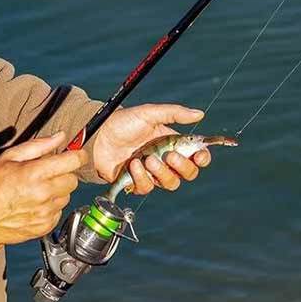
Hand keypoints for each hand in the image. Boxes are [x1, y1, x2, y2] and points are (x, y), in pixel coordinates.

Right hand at [0, 132, 87, 244]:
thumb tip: (60, 136)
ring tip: (38, 192)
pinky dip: (51, 207)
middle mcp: (44, 193)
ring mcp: (46, 211)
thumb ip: (38, 145)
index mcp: (36, 173)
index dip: (79, 156)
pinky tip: (36, 205)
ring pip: (67, 196)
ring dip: (58, 192)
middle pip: (73, 180)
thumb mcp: (10, 157)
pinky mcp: (46, 225)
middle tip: (48, 175)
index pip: (73, 161)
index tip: (78, 155)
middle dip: (64, 174)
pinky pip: (59, 212)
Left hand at [93, 104, 211, 193]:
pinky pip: (147, 188)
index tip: (200, 155)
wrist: (98, 135)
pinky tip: (133, 165)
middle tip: (170, 155)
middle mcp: (166, 160)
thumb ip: (175, 113)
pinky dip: (141, 177)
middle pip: (188, 173)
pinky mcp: (137, 183)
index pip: (197, 156)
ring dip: (161, 172)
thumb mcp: (149, 113)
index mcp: (174, 144)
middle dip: (183, 166)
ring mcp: (152, 173)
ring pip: (171, 183)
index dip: (202, 158)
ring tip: (147, 159)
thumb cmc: (123, 122)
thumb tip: (200, 114)